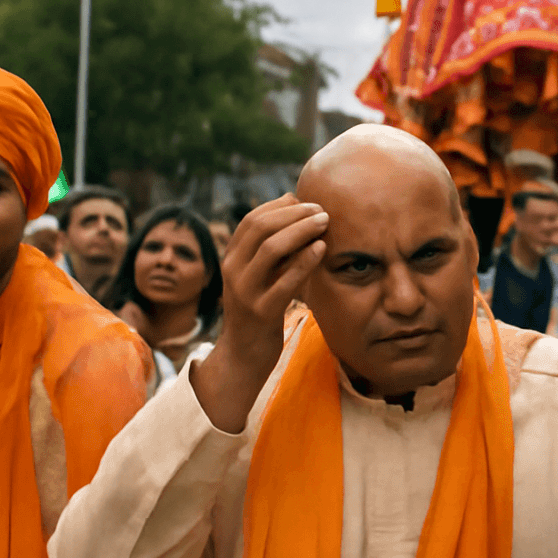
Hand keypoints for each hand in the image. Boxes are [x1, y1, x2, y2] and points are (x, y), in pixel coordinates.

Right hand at [191, 195, 326, 432]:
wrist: (243, 356)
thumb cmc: (260, 309)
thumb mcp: (260, 275)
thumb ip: (273, 247)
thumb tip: (293, 201)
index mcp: (232, 258)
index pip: (252, 219)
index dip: (281, 206)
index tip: (307, 201)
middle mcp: (233, 271)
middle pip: (261, 227)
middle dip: (294, 214)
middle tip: (322, 210)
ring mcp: (245, 292)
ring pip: (271, 248)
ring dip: (302, 230)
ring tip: (325, 223)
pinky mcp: (262, 312)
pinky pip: (285, 281)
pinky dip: (305, 261)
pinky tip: (321, 249)